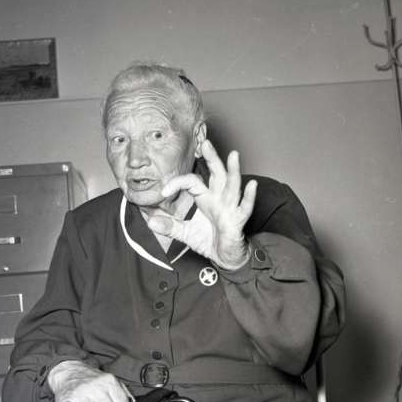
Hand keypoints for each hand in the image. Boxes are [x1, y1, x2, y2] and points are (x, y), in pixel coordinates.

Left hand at [147, 140, 256, 269]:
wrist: (226, 258)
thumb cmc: (209, 240)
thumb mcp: (185, 233)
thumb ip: (169, 226)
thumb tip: (150, 221)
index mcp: (206, 198)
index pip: (192, 182)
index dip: (178, 183)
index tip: (163, 191)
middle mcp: (219, 199)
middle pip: (217, 174)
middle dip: (213, 158)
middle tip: (206, 143)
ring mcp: (230, 209)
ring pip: (232, 186)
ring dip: (233, 171)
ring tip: (234, 155)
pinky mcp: (237, 222)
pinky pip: (243, 208)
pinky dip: (248, 197)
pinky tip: (251, 185)